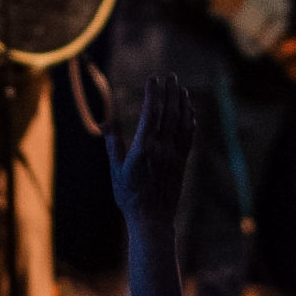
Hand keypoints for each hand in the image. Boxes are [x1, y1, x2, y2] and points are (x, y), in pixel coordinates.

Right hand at [108, 75, 195, 227]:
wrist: (152, 219)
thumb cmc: (129, 196)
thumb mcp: (116, 170)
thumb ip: (113, 145)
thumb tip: (105, 123)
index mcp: (143, 149)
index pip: (149, 114)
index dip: (152, 94)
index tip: (152, 79)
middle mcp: (161, 149)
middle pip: (169, 113)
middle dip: (170, 92)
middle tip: (170, 76)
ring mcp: (174, 155)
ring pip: (181, 123)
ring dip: (182, 103)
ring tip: (181, 88)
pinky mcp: (181, 162)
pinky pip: (188, 137)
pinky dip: (190, 121)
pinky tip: (190, 112)